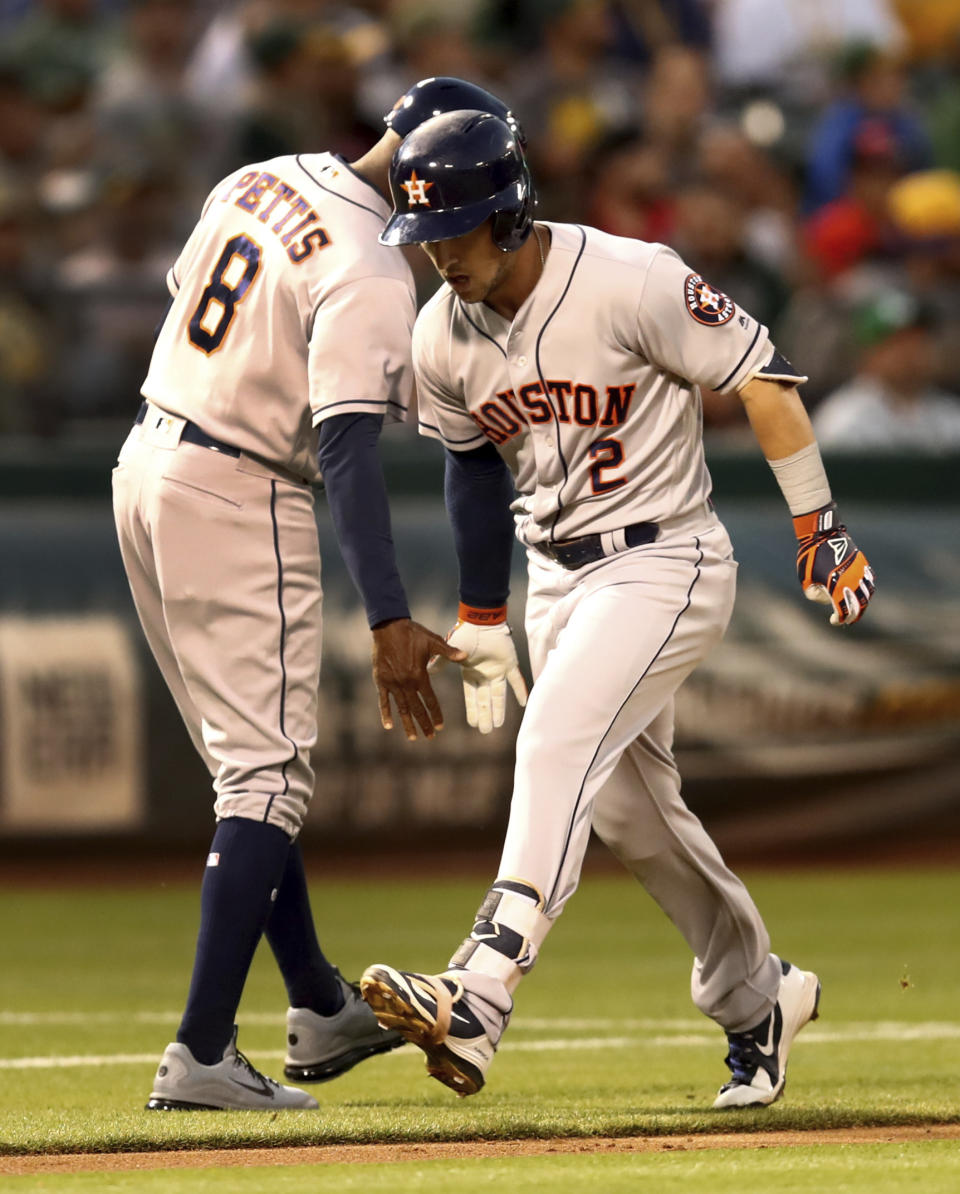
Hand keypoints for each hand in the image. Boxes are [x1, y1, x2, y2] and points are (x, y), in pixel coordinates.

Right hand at [371, 618, 466, 740]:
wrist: (388, 626)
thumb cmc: (413, 633)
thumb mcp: (433, 641)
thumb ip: (448, 651)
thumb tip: (465, 656)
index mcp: (419, 676)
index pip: (430, 700)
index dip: (436, 714)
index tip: (440, 726)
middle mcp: (406, 683)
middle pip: (416, 708)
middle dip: (424, 724)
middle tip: (430, 737)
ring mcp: (393, 683)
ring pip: (401, 708)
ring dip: (407, 724)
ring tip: (412, 737)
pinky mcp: (381, 681)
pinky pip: (383, 701)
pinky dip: (385, 713)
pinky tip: (388, 726)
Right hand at [431, 618, 527, 733]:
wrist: (481, 621)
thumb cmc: (466, 634)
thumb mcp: (452, 651)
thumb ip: (441, 662)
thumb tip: (428, 670)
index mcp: (471, 673)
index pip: (471, 696)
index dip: (472, 710)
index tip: (472, 724)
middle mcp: (485, 675)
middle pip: (484, 699)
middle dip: (485, 715)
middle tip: (485, 731)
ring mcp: (498, 670)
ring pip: (499, 694)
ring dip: (499, 709)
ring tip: (498, 725)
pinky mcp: (510, 664)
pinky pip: (517, 679)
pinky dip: (521, 690)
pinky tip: (524, 703)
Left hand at [794, 503, 875, 625]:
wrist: (822, 534)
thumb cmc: (810, 558)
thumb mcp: (806, 580)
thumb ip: (814, 595)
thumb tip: (826, 599)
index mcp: (837, 586)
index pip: (843, 610)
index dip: (840, 619)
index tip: (835, 621)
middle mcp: (851, 580)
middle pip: (858, 605)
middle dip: (854, 615)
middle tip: (848, 620)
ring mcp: (860, 571)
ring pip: (867, 594)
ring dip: (863, 604)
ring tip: (857, 609)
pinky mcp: (863, 564)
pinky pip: (869, 581)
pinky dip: (867, 589)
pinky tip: (862, 593)